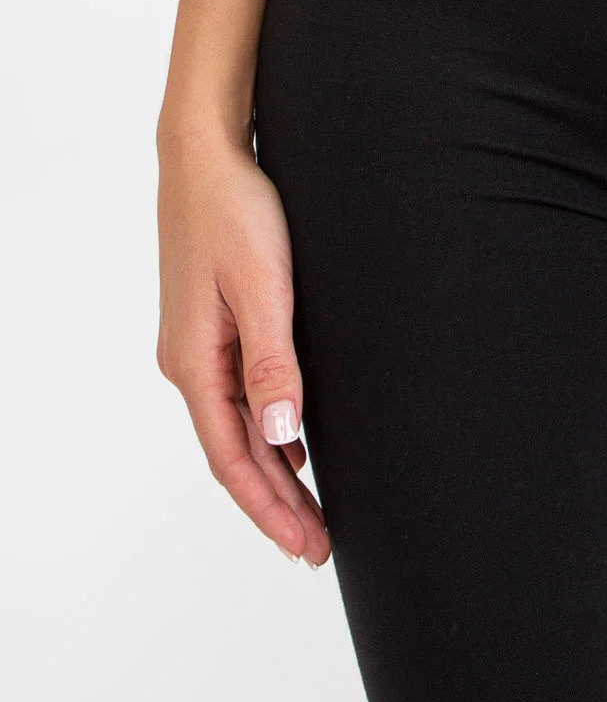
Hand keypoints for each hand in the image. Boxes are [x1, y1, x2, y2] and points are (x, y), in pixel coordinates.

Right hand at [156, 0, 330, 565]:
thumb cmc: (235, 209)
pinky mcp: (218, 326)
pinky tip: (299, 447)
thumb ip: (274, 361)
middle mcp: (191, 362)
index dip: (271, 509)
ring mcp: (202, 346)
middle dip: (278, 504)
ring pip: (241, 429)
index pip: (233, 459)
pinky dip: (272, 432)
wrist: (207, 152)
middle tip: (320, 548)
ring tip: (314, 514)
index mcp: (195, 363)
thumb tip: (284, 433)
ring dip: (277, 473)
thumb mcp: (263, 285)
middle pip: (237, 454)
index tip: (306, 547)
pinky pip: (243, 398)